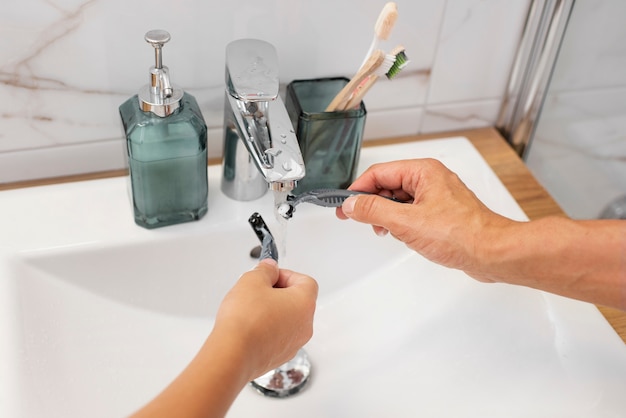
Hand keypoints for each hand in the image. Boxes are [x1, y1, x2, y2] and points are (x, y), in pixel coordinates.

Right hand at [211, 259, 318, 379]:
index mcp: (305, 304)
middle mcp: (304, 326)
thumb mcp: (252, 281)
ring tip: (250, 310)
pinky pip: (278, 337)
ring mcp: (294, 344)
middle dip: (278, 293)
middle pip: (297, 301)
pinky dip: (267, 329)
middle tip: (258, 290)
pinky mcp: (279, 357)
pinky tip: (248, 327)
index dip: (286, 274)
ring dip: (272, 312)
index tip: (270, 275)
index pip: (306, 281)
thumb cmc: (245, 321)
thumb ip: (265, 270)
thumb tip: (270, 269)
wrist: (233, 355)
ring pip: (287, 320)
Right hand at [336, 159, 512, 279]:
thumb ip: (374, 211)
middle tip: (357, 219)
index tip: (344, 206)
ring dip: (387, 215)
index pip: (378, 173)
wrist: (492, 253)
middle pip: (388, 184)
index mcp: (423, 171)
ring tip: (386, 231)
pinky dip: (401, 222)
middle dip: (372, 204)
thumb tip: (353, 204)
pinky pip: (411, 211)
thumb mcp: (406, 222)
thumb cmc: (462, 235)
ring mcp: (437, 196)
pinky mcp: (441, 213)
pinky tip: (402, 236)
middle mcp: (430, 179)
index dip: (358, 190)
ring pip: (399, 199)